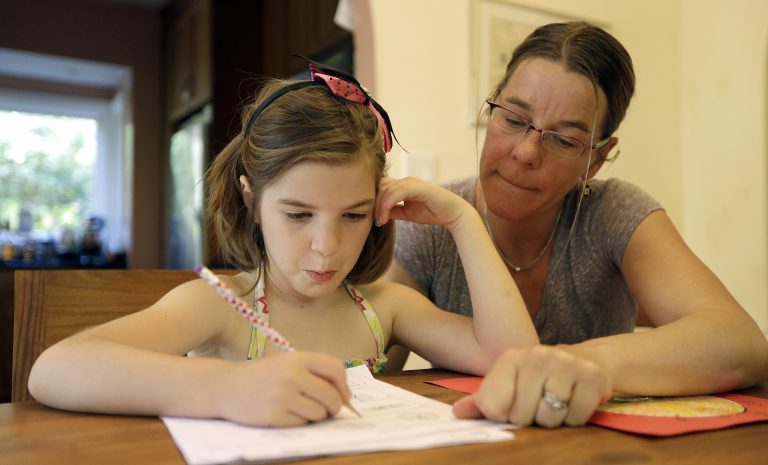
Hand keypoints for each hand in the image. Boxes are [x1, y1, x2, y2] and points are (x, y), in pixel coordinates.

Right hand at [216, 351, 350, 426]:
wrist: (227, 386)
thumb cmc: (262, 375)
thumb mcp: (287, 363)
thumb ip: (313, 372)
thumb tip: (344, 395)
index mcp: (298, 358)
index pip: (335, 369)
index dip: (343, 385)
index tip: (344, 395)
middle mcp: (292, 375)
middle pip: (331, 396)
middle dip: (335, 406)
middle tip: (329, 410)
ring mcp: (283, 396)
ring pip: (319, 412)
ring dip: (317, 415)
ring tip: (303, 409)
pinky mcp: (274, 415)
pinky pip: (302, 423)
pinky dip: (300, 421)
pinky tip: (287, 413)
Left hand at [375, 177, 468, 229]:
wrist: (453, 214)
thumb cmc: (432, 212)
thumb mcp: (407, 213)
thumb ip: (393, 210)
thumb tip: (378, 213)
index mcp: (403, 185)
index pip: (381, 187)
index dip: (373, 200)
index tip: (373, 218)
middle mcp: (406, 181)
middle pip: (381, 186)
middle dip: (374, 203)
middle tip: (375, 221)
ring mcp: (413, 182)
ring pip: (387, 188)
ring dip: (380, 206)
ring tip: (380, 221)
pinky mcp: (419, 187)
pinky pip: (398, 191)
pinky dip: (388, 203)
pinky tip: (385, 215)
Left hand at [452, 346, 611, 426]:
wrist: (583, 361)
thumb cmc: (537, 379)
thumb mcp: (508, 384)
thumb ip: (483, 400)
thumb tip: (458, 413)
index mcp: (510, 359)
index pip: (493, 406)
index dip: (503, 416)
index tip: (512, 407)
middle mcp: (536, 356)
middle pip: (521, 415)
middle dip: (529, 419)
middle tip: (538, 405)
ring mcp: (565, 364)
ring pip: (549, 417)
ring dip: (553, 420)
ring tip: (556, 403)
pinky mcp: (591, 376)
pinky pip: (576, 418)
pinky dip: (575, 418)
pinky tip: (574, 401)